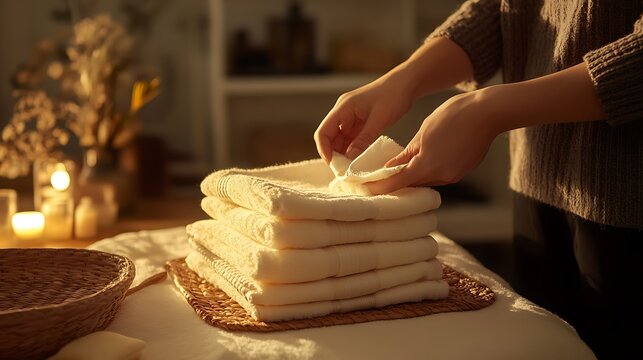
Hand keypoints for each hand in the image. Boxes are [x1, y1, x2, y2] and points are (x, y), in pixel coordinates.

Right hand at [313, 37, 475, 163]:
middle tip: (344, 171)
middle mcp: (343, 113)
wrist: (407, 83)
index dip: (324, 149)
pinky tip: (358, 160)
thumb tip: (350, 159)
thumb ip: (363, 139)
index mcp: (343, 108)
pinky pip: (351, 139)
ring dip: (343, 154)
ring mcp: (350, 117)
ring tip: (351, 169)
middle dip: (334, 154)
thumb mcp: (379, 120)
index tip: (332, 164)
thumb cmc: (393, 96)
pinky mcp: (359, 122)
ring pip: (340, 140)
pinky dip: (352, 150)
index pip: (323, 131)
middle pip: (329, 137)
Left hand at [366, 90, 500, 194]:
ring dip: (413, 177)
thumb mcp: (422, 133)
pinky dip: (428, 171)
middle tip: (378, 180)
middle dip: (396, 183)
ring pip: (426, 181)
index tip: (367, 188)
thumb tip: (391, 167)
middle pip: (412, 185)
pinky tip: (422, 162)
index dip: (380, 187)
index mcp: (427, 166)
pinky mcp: (463, 171)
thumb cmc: (454, 116)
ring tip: (398, 170)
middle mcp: (442, 176)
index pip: (397, 184)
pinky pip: (440, 175)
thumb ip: (406, 154)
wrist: (488, 112)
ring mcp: (454, 175)